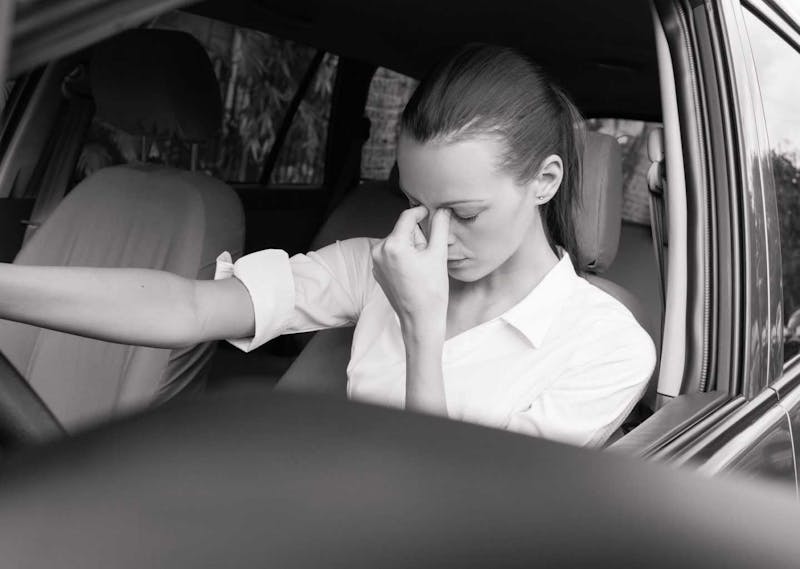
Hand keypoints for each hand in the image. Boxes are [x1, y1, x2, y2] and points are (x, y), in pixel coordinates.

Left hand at [371, 206, 450, 333]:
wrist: (420, 320)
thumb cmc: (431, 290)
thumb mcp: (438, 254)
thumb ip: (440, 227)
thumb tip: (443, 210)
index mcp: (393, 245)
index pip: (407, 217)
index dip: (421, 211)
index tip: (432, 212)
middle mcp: (379, 251)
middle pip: (402, 230)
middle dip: (417, 237)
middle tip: (429, 255)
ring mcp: (376, 263)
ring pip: (397, 242)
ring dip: (410, 247)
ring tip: (421, 267)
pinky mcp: (377, 272)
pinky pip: (392, 255)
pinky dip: (403, 257)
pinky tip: (413, 272)